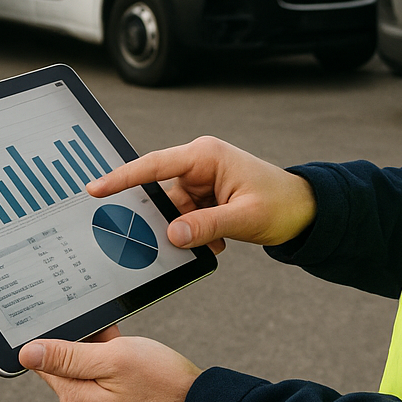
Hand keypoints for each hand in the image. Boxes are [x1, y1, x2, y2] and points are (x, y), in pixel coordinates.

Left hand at [19, 325, 200, 401]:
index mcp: (76, 396)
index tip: (72, 321)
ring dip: (102, 347)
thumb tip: (27, 353)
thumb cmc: (162, 383)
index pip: (45, 361)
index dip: (55, 335)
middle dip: (83, 340)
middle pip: (67, 362)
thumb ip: (68, 355)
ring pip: (90, 365)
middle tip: (108, 332)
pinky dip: (116, 358)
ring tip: (125, 342)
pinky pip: (108, 375)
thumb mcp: (112, 358)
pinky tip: (134, 351)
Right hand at [86, 136, 316, 251]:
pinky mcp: (207, 195)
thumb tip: (172, 235)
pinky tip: (217, 244)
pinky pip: (187, 217)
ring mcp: (202, 180)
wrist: (306, 211)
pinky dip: (196, 233)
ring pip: (174, 210)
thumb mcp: (243, 218)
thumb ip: (206, 225)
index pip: (154, 165)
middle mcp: (199, 163)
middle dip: (167, 220)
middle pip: (163, 193)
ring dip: (188, 231)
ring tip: (213, 245)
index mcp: (205, 156)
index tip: (95, 188)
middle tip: (165, 243)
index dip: (122, 177)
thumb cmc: (281, 205)